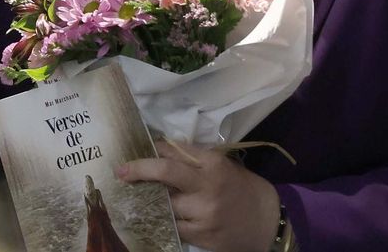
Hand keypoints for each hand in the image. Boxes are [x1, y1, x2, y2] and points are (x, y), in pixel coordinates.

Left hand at [116, 141, 280, 251]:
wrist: (267, 221)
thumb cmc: (242, 188)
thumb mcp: (222, 166)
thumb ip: (194, 159)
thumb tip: (159, 151)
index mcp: (213, 163)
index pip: (174, 152)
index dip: (153, 150)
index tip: (139, 151)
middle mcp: (207, 187)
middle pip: (165, 173)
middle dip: (139, 170)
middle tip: (121, 171)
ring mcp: (203, 214)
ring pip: (164, 204)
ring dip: (150, 200)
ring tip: (139, 197)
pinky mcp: (201, 236)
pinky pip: (173, 226)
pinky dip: (164, 220)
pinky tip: (158, 216)